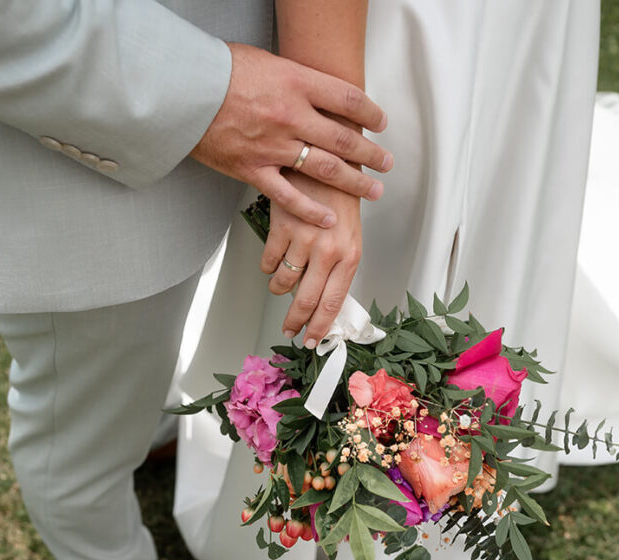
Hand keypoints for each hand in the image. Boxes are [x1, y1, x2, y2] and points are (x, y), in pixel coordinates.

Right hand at [190, 43, 390, 227]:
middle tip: (387, 162)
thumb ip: (293, 79)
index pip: (348, 98)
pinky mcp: (253, 169)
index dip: (370, 112)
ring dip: (354, 182)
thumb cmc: (217, 71)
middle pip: (344, 138)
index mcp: (296, 83)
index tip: (379, 121)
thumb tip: (313, 90)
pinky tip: (329, 219)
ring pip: (325, 169)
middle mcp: (290, 115)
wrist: (181, 91)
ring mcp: (273, 146)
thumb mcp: (265, 61)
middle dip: (371, 153)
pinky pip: (288, 197)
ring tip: (374, 190)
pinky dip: (311, 211)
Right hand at [260, 172, 361, 345]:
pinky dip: (268, 267)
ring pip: (283, 282)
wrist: (327, 161)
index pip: (333, 303)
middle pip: (305, 300)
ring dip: (279, 288)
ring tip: (282, 283)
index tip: (311, 339)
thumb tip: (323, 300)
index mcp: (350, 255)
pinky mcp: (282, 226)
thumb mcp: (350, 236)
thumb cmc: (340, 196)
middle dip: (295, 321)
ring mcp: (304, 239)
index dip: (320, 327)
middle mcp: (328, 250)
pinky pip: (268, 261)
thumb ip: (338, 268)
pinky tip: (273, 261)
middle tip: (289, 329)